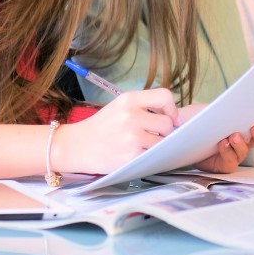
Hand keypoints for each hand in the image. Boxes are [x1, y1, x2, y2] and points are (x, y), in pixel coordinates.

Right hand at [53, 88, 178, 174]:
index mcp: (128, 100)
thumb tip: (176, 118)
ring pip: (162, 142)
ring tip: (143, 146)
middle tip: (154, 135)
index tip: (171, 117)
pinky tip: (138, 155)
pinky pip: (153, 157)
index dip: (172, 109)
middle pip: (167, 123)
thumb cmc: (102, 127)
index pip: (164, 97)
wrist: (77, 146)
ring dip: (157, 146)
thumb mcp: (120, 107)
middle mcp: (131, 116)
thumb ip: (145, 107)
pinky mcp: (130, 157)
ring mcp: (131, 138)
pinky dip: (150, 158)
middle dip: (165, 131)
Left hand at [192, 107, 253, 173]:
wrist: (174, 131)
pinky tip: (222, 144)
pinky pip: (231, 163)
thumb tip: (231, 101)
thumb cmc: (194, 117)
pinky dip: (228, 153)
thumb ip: (220, 106)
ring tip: (233, 136)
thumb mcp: (207, 107)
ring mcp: (234, 152)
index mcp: (244, 121)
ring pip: (246, 151)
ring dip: (242, 144)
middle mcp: (243, 138)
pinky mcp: (223, 164)